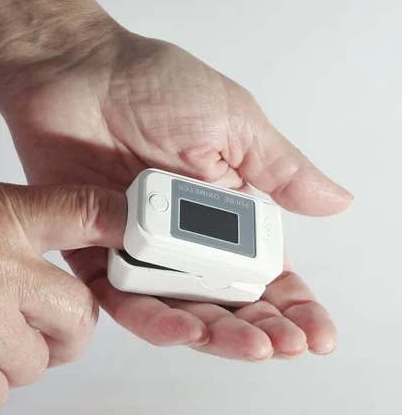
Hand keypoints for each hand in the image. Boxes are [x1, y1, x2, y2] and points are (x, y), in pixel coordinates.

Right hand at [0, 172, 124, 414]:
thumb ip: (10, 230)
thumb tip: (46, 264)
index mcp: (1, 215)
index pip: (86, 212)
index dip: (127, 226)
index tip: (147, 239)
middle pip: (80, 316)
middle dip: (66, 333)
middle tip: (42, 331)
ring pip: (38, 363)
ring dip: (14, 361)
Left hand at [1, 33, 352, 360]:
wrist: (78, 70)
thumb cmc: (153, 84)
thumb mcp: (232, 123)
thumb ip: (279, 170)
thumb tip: (336, 201)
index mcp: (221, 209)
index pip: (262, 270)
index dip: (292, 305)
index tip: (316, 333)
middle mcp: (181, 236)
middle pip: (224, 301)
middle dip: (259, 328)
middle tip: (284, 344)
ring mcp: (139, 247)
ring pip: (178, 307)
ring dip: (215, 332)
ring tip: (248, 343)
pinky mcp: (93, 250)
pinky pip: (121, 296)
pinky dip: (149, 315)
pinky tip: (183, 325)